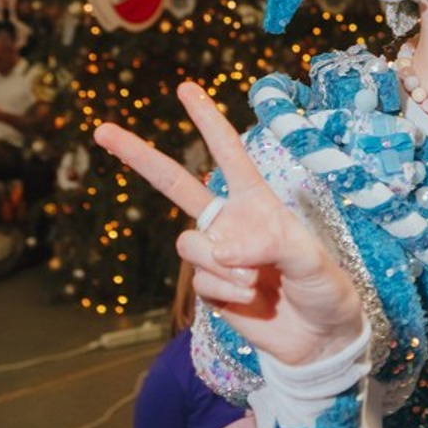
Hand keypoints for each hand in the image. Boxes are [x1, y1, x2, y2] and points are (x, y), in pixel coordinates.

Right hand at [94, 82, 363, 367]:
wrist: (319, 338)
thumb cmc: (326, 289)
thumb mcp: (312, 261)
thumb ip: (272, 245)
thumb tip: (223, 247)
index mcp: (260, 202)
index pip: (230, 155)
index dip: (209, 122)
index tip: (186, 89)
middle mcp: (232, 222)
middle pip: (177, 185)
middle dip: (140, 157)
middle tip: (102, 129)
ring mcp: (217, 254)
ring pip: (191, 245)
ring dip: (224, 264)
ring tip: (259, 280)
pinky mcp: (210, 287)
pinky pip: (203, 281)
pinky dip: (228, 292)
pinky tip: (252, 300)